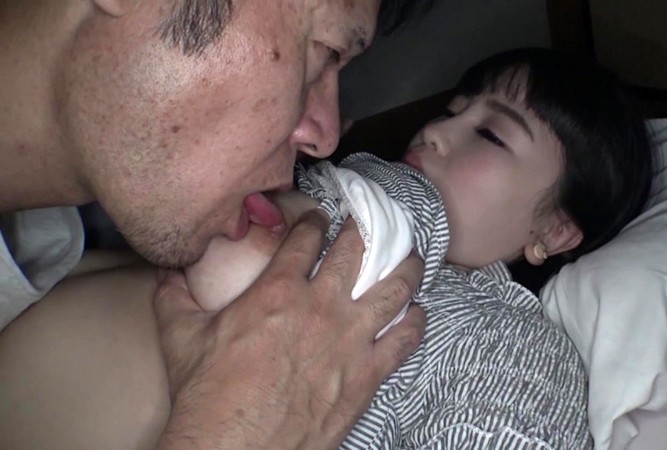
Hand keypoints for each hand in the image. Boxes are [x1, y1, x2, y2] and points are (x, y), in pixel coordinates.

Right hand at [152, 210, 425, 448]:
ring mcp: (350, 340)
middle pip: (356, 251)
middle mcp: (322, 306)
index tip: (321, 218)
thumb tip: (166, 269)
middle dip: (364, 231)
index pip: (307, 238)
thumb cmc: (207, 393)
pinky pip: (404, 340)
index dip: (316, 222)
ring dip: (407, 268)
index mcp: (279, 290)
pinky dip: (415, 322)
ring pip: (395, 289)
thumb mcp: (180, 336)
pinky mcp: (367, 375)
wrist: (235, 447)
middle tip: (370, 224)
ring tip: (413, 259)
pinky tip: (417, 314)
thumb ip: (174, 295)